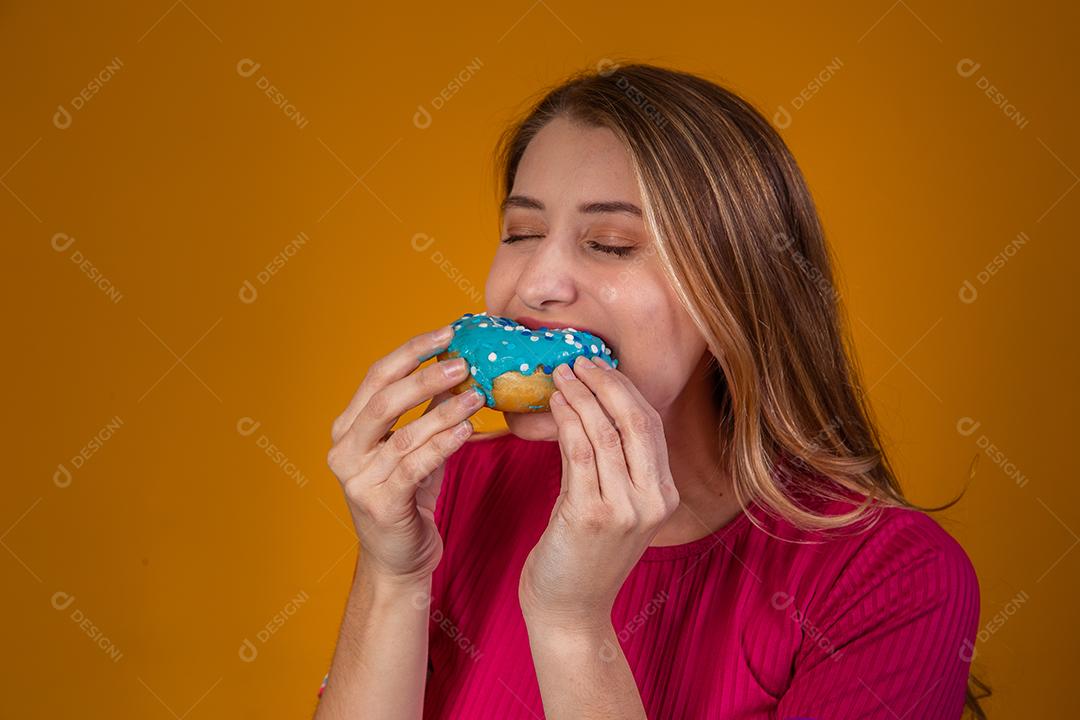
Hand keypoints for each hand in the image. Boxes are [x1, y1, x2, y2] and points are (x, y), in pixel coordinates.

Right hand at [326, 324, 485, 584]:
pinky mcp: (381, 504)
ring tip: (478, 394)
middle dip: (425, 376)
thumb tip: (459, 366)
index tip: (447, 332)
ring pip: (404, 434)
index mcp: (348, 428)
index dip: (412, 351)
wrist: (398, 560)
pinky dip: (442, 444)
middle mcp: (345, 450)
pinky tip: (467, 430)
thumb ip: (428, 411)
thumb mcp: (415, 447)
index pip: (376, 377)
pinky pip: (415, 466)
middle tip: (463, 361)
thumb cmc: (408, 499)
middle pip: (384, 400)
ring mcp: (359, 479)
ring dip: (444, 410)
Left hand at [518, 355, 679, 630]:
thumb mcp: (610, 507)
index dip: (624, 389)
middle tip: (579, 359)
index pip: (651, 426)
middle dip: (607, 383)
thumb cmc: (582, 556)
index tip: (599, 365)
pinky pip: (580, 452)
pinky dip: (567, 419)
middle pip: (637, 421)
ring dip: (582, 395)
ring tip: (560, 374)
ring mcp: (626, 509)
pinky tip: (554, 402)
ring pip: (607, 432)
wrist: (569, 611)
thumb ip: (610, 464)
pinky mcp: (592, 514)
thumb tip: (590, 409)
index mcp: (664, 495)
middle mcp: (653, 500)